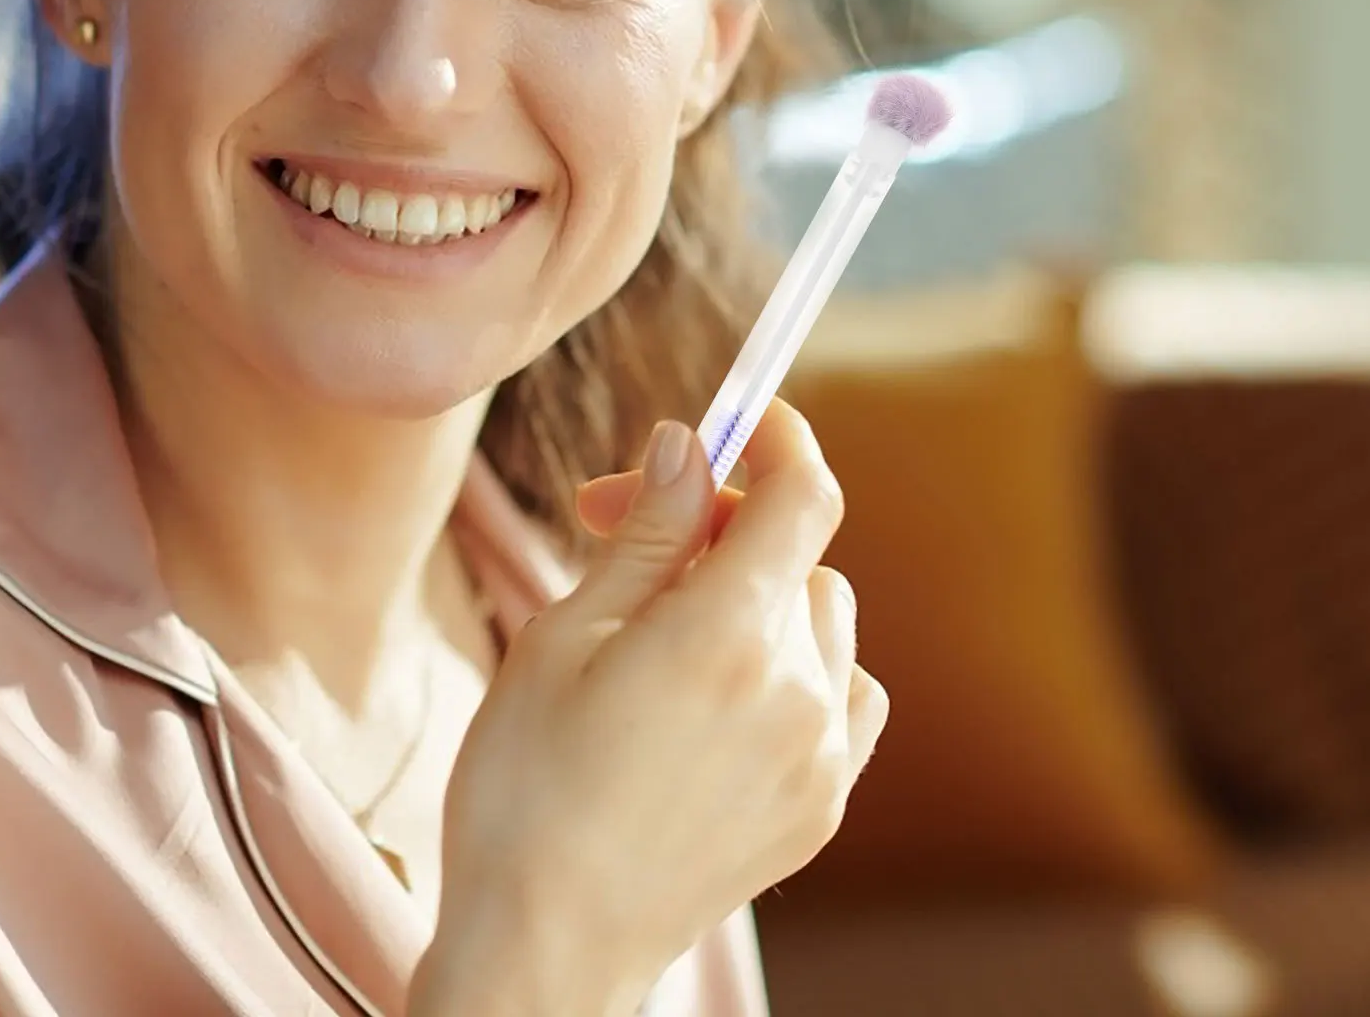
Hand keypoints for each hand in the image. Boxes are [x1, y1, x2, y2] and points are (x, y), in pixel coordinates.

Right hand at [413, 399, 889, 1014]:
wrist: (547, 948)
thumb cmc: (527, 786)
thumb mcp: (565, 634)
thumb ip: (648, 532)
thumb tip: (690, 444)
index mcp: (729, 634)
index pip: (803, 495)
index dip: (778, 438)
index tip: (742, 420)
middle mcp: (798, 690)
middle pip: (800, 553)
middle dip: (723, 522)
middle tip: (626, 535)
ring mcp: (821, 756)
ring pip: (823, 620)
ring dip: (763, 595)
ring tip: (673, 629)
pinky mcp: (822, 806)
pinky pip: (842, 695)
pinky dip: (799, 668)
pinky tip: (729, 693)